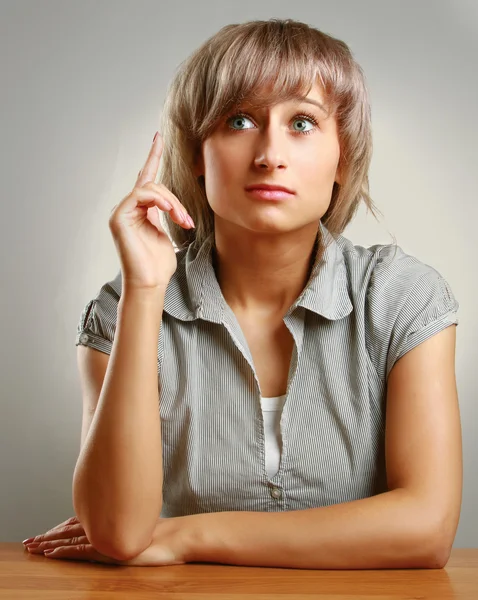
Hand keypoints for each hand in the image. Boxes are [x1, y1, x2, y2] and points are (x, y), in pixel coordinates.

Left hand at [23, 515, 191, 565]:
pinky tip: (50, 553)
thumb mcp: (140, 528)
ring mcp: (106, 537)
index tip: (47, 533)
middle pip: (69, 530)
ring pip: (70, 539)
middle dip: (48, 535)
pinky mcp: (107, 549)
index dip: (60, 528)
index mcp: (111, 521)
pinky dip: (63, 551)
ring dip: (49, 543)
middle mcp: (105, 526)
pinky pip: (80, 550)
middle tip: (29, 541)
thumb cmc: (161, 534)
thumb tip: (120, 524)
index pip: (78, 524)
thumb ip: (126, 524)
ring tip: (32, 547)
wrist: (173, 538)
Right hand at [109, 132, 194, 291]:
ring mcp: (121, 211)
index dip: (152, 156)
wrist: (150, 283)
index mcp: (140, 210)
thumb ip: (167, 214)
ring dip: (172, 203)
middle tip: (187, 220)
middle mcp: (128, 208)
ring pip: (150, 188)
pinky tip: (170, 212)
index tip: (158, 137)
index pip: (146, 178)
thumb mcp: (168, 233)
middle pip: (155, 185)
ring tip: (182, 221)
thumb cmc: (159, 264)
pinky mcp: (119, 216)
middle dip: (176, 200)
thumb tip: (174, 205)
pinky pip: (141, 194)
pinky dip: (160, 200)